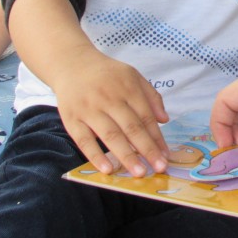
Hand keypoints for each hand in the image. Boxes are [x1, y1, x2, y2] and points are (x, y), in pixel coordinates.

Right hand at [50, 50, 169, 176]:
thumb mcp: (132, 76)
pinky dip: (95, 156)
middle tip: (159, 168)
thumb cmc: (106, 74)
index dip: (157, 137)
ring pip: (110, 135)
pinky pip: (84, 140)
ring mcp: (89, 109)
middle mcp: (109, 98)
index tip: (165, 156)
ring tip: (139, 172)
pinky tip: (107, 169)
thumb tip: (164, 120)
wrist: (71, 64)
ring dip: (126, 156)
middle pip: (131, 127)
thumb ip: (150, 96)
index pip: (145, 116)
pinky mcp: (71, 119)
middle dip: (147, 149)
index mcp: (127, 87)